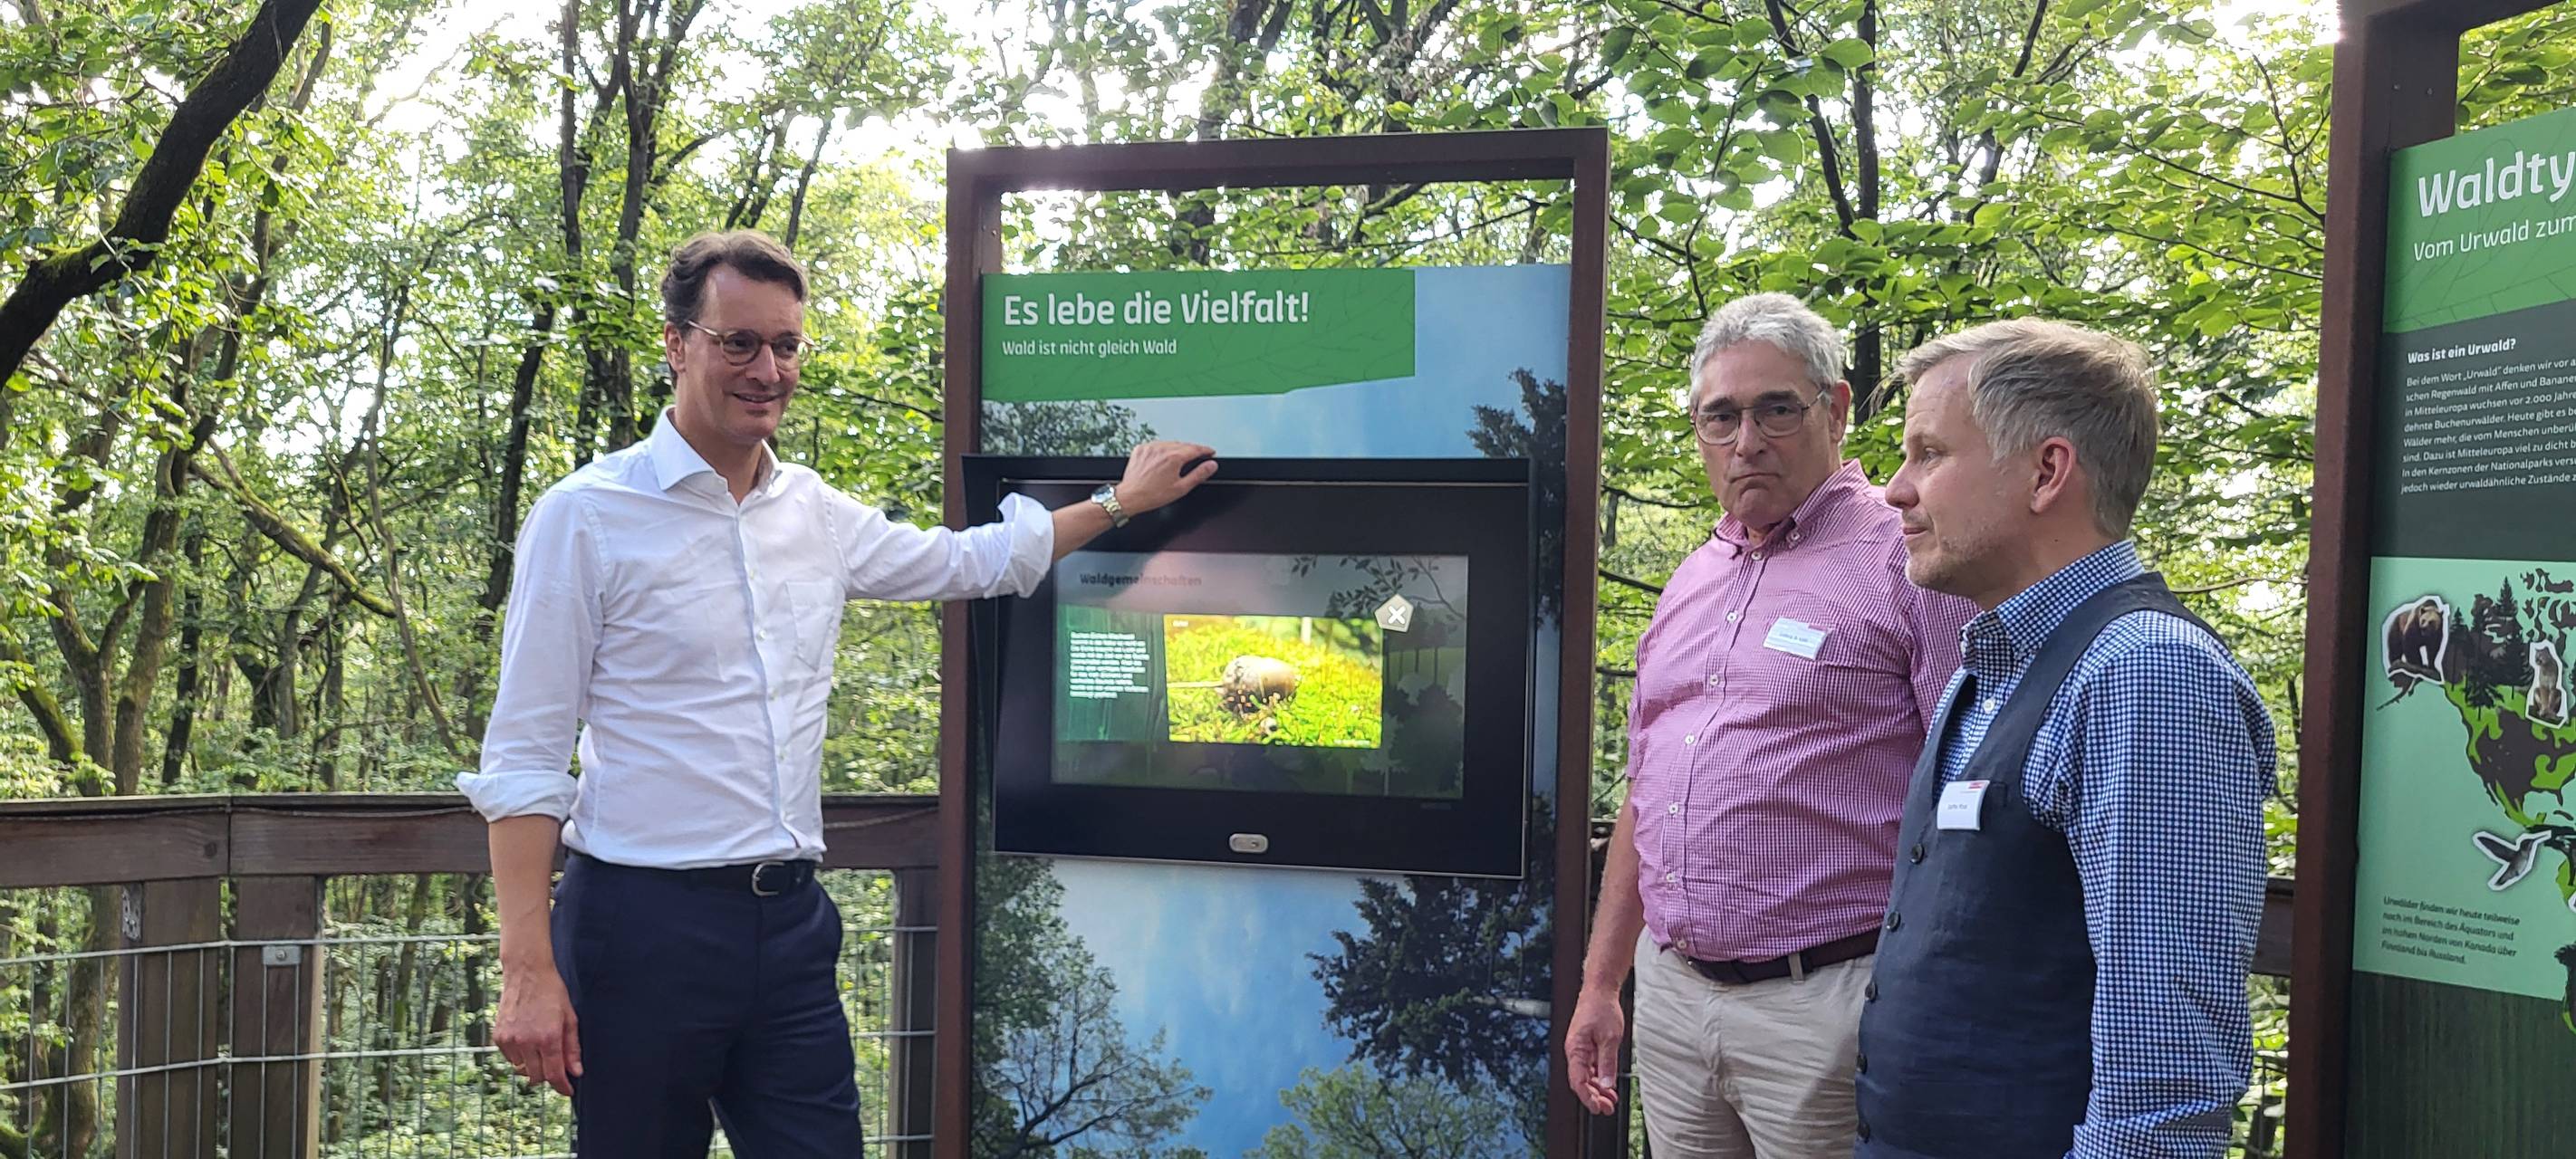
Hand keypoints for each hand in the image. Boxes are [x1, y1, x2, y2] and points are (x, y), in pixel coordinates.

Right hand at [494, 963, 581, 1095]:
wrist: (527, 973)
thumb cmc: (552, 993)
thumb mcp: (570, 1018)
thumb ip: (572, 1048)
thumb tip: (576, 1072)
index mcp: (548, 1037)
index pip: (554, 1074)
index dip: (562, 1087)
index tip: (568, 1091)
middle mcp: (527, 1041)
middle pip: (537, 1076)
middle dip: (549, 1076)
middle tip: (556, 1066)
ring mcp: (510, 1040)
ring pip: (522, 1069)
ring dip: (533, 1066)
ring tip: (541, 1048)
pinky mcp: (499, 1036)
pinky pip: (510, 1058)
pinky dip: (520, 1056)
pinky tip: (527, 1041)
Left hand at [1111, 441, 1217, 513]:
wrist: (1130, 496)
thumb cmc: (1153, 495)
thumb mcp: (1181, 488)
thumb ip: (1199, 474)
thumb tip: (1211, 465)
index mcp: (1174, 457)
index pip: (1195, 449)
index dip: (1205, 450)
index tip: (1210, 452)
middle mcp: (1162, 449)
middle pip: (1183, 445)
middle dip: (1192, 450)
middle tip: (1197, 457)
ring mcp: (1150, 448)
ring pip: (1170, 444)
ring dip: (1177, 449)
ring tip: (1179, 461)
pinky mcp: (1141, 449)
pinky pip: (1156, 445)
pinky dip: (1162, 450)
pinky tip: (1163, 460)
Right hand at [1564, 988, 1625, 1114]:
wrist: (1600, 991)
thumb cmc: (1601, 1008)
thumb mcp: (1610, 1038)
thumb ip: (1608, 1062)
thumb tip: (1607, 1084)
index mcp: (1575, 1049)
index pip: (1578, 1081)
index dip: (1588, 1097)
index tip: (1598, 1108)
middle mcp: (1574, 1051)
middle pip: (1581, 1081)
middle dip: (1594, 1097)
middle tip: (1608, 1108)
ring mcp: (1580, 1049)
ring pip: (1586, 1076)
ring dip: (1598, 1089)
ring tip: (1611, 1100)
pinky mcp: (1587, 1046)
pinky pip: (1591, 1067)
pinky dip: (1600, 1077)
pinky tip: (1609, 1085)